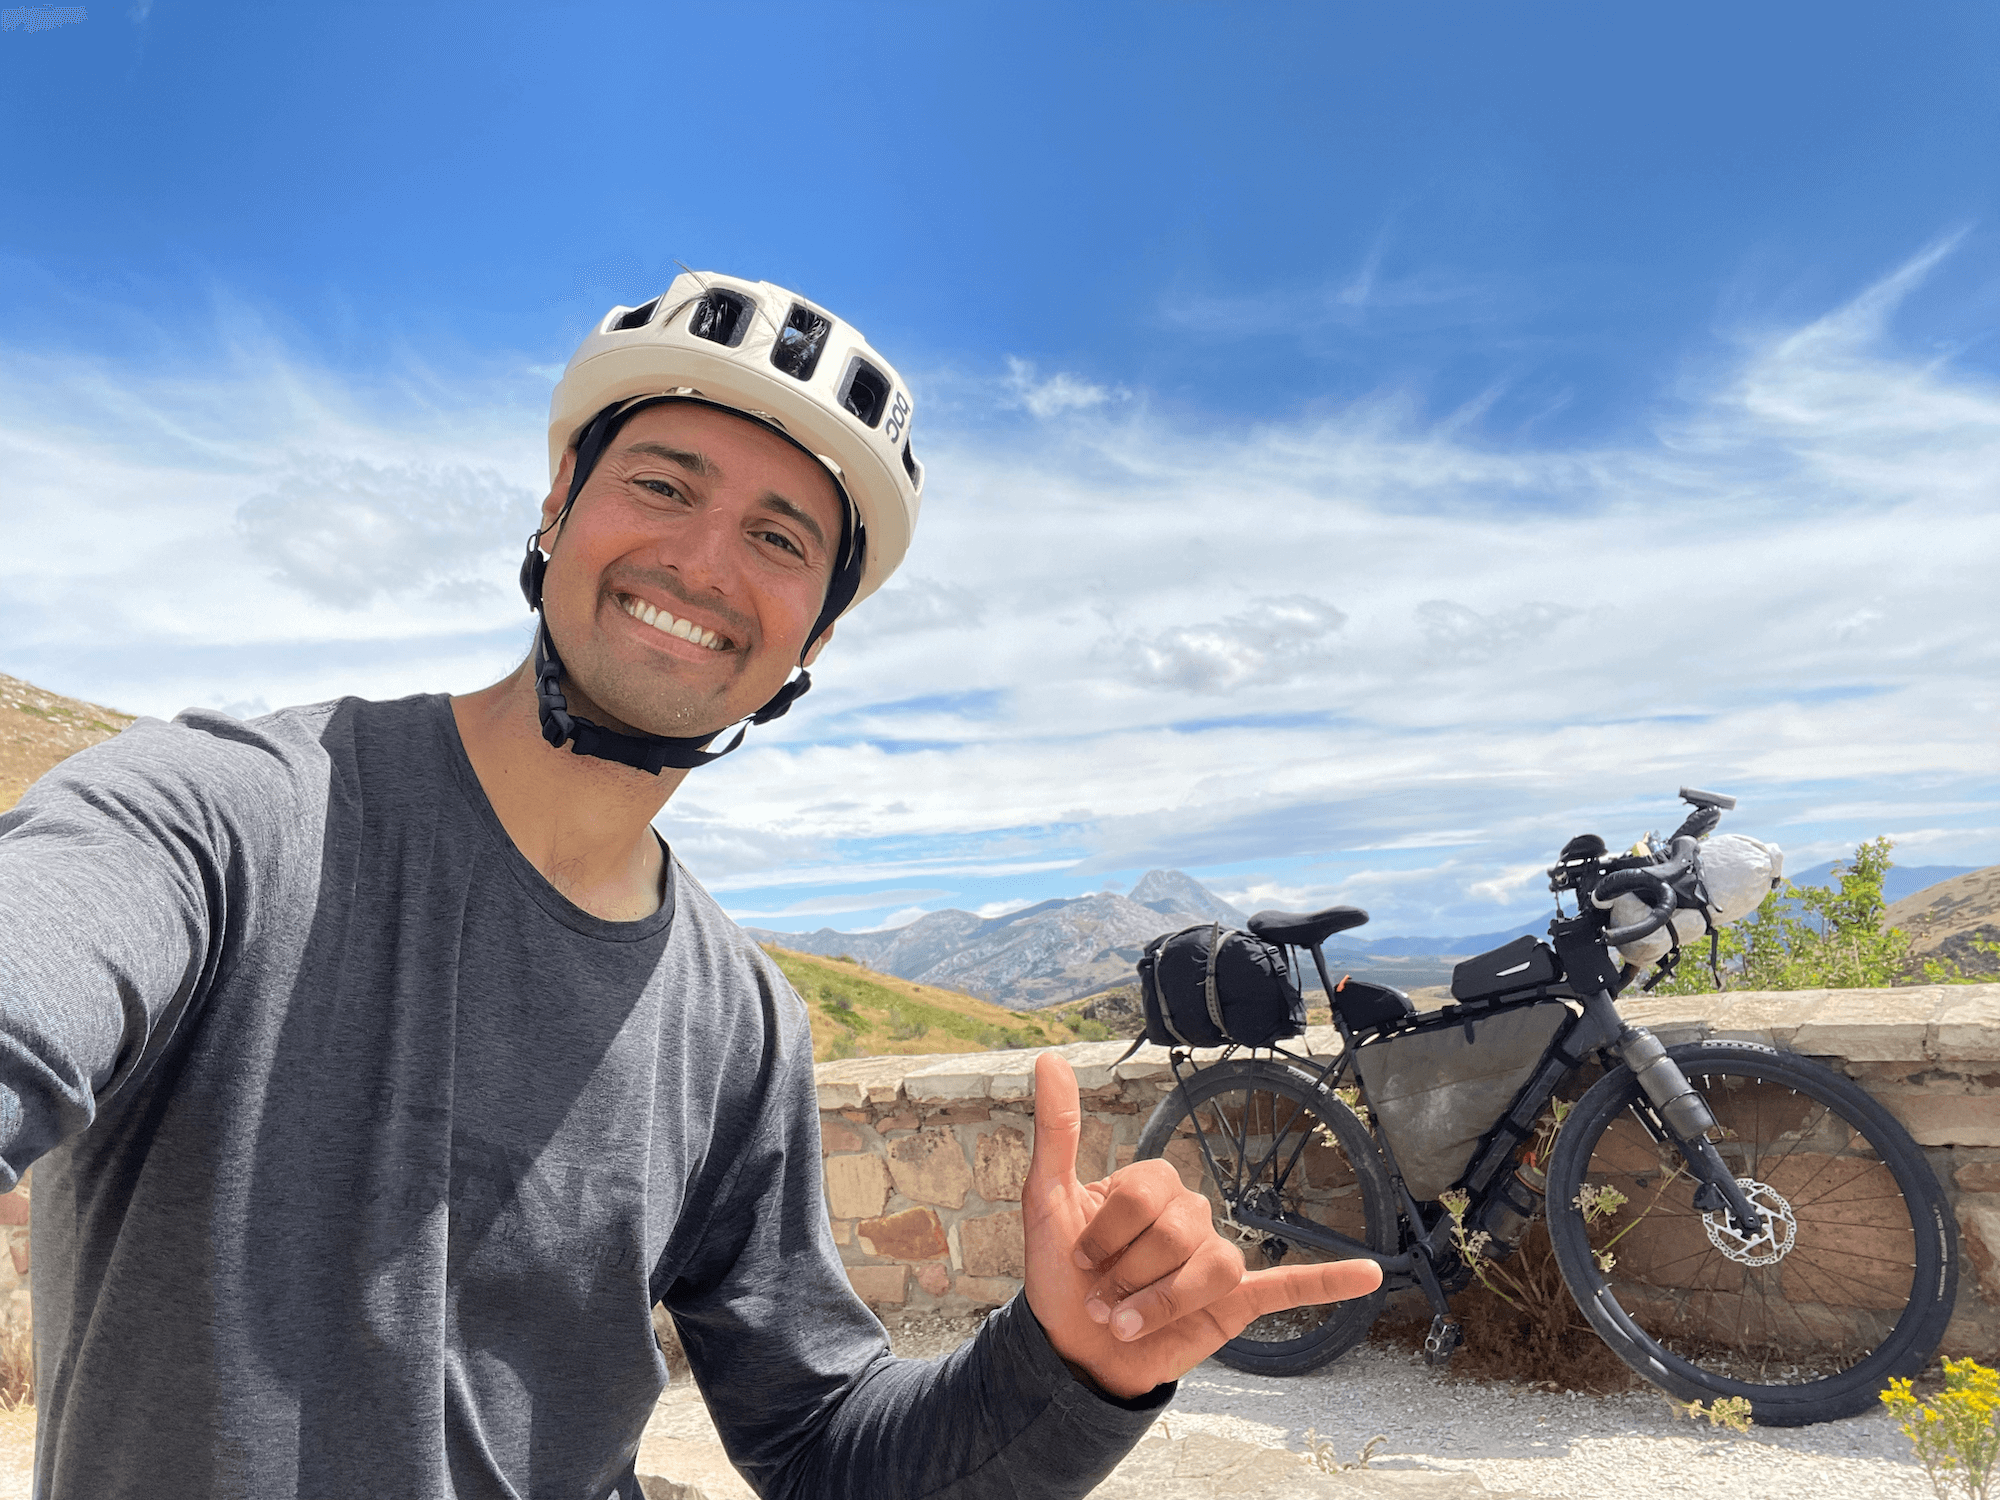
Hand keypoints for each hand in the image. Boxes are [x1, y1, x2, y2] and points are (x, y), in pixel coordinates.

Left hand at [1020, 1052, 1383, 1399]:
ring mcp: (1215, 1257)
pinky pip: (1289, 1286)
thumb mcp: (1048, 1198)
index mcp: (1154, 1188)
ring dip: (1164, 1303)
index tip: (1080, 1259)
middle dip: (1129, 1275)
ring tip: (1130, 1323)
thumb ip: (1057, 1129)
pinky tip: (1369, 1277)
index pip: (1146, 1191)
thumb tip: (1050, 1059)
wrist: (1075, 1351)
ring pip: (1213, 1267)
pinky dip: (1328, 1281)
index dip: (1107, 1232)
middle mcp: (1192, 1215)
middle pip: (1178, 1231)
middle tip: (1105, 1299)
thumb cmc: (1062, 1274)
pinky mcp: (1235, 1302)